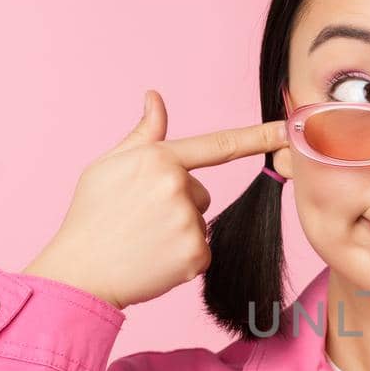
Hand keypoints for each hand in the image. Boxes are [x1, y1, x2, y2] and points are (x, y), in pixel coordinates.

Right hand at [22, 89, 287, 309]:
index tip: (289, 129)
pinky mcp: (196, 255)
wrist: (80, 272)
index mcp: (158, 158)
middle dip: (178, 202)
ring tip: (143, 238)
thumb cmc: (91, 216)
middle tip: (140, 218)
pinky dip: (182, 256)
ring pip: (200, 220)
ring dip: (179, 230)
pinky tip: (153, 257)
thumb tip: (155, 98)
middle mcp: (177, 187)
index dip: (259, 136)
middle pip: (201, 191)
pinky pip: (202, 249)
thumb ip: (143, 134)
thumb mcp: (108, 165)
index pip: (219, 145)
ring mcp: (188, 222)